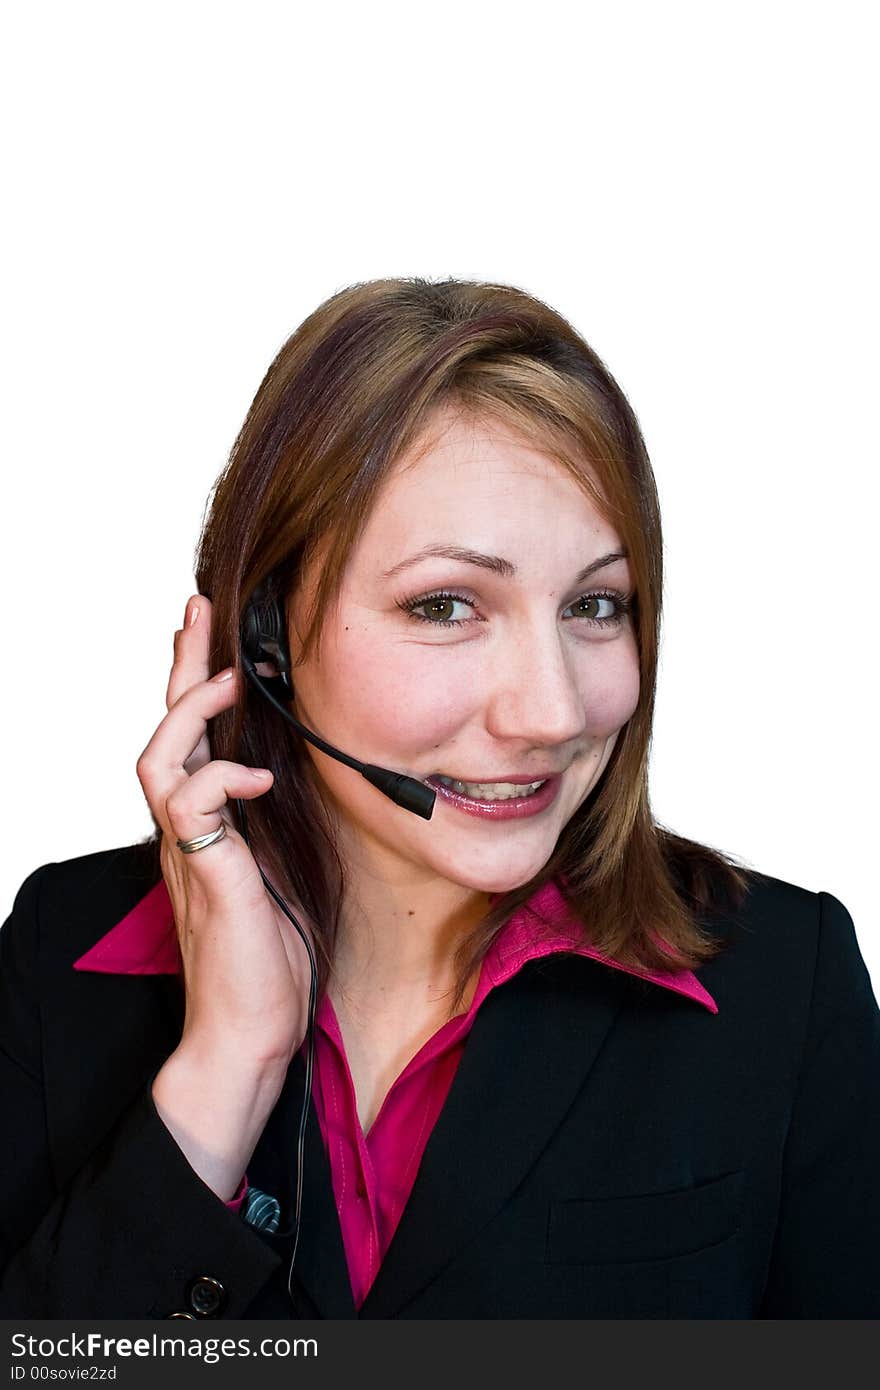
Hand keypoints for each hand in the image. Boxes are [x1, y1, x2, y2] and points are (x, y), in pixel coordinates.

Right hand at [136, 594, 312, 1074]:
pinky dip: (221, 777)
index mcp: (209, 829)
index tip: (213, 637)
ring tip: (225, 679)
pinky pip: (193, 806)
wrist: (249, 1032)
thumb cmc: (269, 960)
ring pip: (159, 760)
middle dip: (181, 668)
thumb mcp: (284, 873)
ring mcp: (192, 854)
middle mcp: (189, 834)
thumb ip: (277, 826)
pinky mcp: (208, 876)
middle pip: (166, 732)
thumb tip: (295, 778)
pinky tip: (255, 772)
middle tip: (196, 613)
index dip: (196, 687)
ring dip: (190, 712)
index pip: (192, 742)